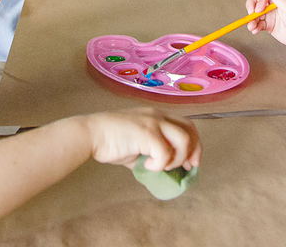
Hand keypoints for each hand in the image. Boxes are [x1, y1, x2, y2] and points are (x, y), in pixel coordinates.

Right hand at [82, 108, 201, 171]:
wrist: (92, 134)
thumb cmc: (111, 141)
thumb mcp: (137, 145)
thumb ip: (151, 152)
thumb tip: (163, 169)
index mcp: (158, 115)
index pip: (187, 125)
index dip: (194, 144)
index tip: (190, 162)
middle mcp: (158, 115)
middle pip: (190, 130)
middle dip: (194, 151)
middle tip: (187, 168)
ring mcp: (153, 122)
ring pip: (183, 140)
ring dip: (176, 159)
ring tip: (160, 166)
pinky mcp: (146, 133)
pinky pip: (164, 153)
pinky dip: (159, 164)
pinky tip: (146, 166)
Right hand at [244, 0, 285, 50]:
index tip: (260, 9)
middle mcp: (271, 5)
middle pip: (255, 1)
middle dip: (251, 7)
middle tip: (252, 15)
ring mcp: (269, 15)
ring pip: (254, 14)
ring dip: (250, 20)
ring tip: (251, 27)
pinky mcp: (268, 25)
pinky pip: (257, 24)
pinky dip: (254, 27)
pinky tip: (255, 31)